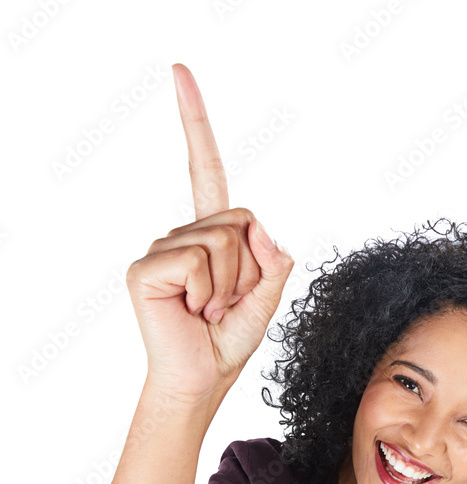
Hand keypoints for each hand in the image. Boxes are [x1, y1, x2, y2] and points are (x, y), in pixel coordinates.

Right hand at [126, 62, 293, 405]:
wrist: (200, 380)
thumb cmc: (227, 341)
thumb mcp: (267, 298)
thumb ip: (273, 261)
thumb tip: (262, 231)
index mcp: (208, 234)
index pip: (205, 168)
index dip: (194, 122)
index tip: (179, 72)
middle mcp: (182, 233)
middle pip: (241, 218)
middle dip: (250, 269)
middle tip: (228, 305)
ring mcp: (161, 248)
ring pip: (224, 240)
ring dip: (232, 286)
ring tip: (210, 311)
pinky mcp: (146, 267)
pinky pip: (199, 258)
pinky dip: (209, 291)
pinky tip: (192, 311)